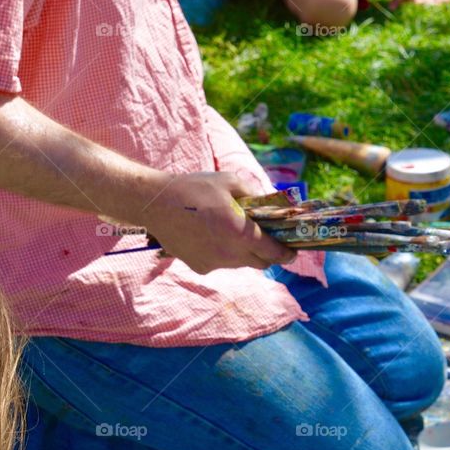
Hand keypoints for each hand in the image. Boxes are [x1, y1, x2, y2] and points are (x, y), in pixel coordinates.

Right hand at [140, 171, 295, 273]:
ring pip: (240, 263)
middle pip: (260, 263)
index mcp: (241, 233)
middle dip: (268, 254)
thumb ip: (255, 195)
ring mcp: (214, 263)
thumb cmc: (195, 189)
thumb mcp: (231, 182)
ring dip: (245, 252)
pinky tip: (212, 236)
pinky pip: (221, 263)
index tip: (293, 251)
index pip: (273, 253)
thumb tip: (271, 205)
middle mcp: (230, 254)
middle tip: (268, 240)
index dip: (287, 253)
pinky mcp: (200, 267)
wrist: (156, 204)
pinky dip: (224, 253)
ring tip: (234, 232)